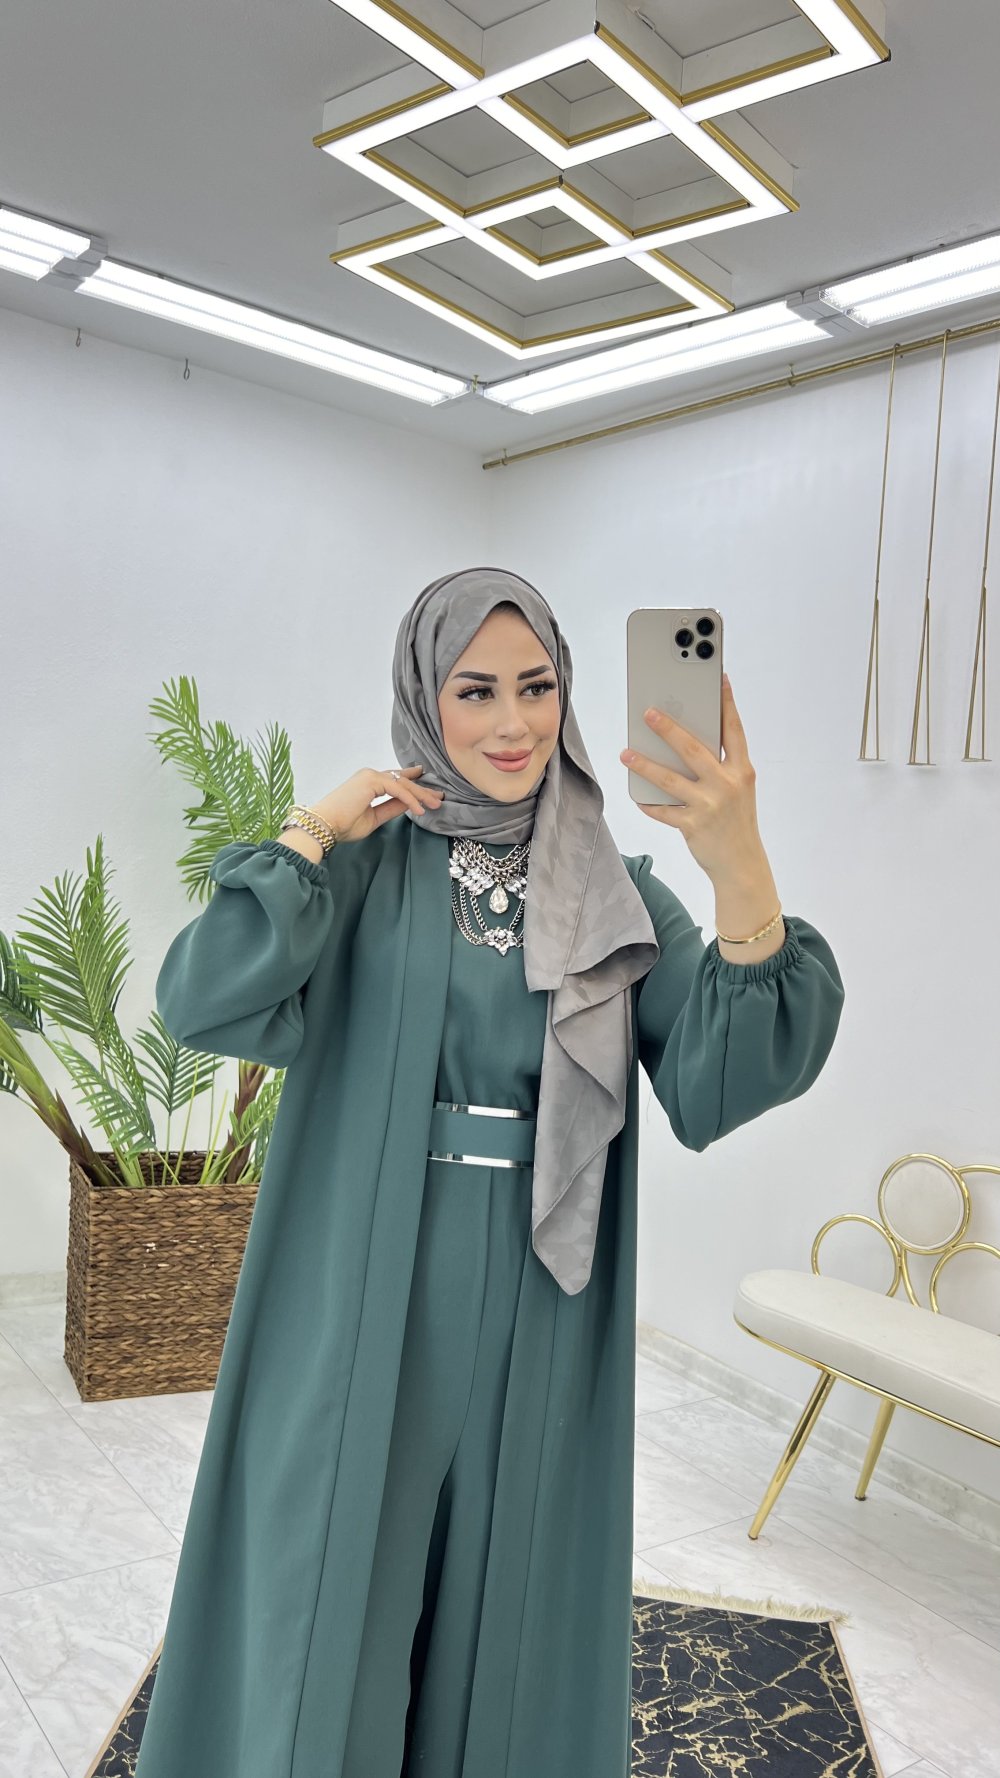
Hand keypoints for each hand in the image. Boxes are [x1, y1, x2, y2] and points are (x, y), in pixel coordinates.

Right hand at [312, 765, 442, 843]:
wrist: (325, 826)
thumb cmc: (343, 824)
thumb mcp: (374, 817)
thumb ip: (392, 808)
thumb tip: (410, 804)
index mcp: (368, 783)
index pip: (395, 781)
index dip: (413, 783)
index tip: (428, 788)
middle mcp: (370, 775)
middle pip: (403, 781)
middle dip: (422, 790)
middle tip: (438, 798)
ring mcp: (370, 776)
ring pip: (403, 783)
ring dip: (421, 794)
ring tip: (435, 804)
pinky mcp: (371, 781)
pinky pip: (398, 790)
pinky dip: (410, 799)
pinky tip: (420, 810)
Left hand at [620, 675, 766, 883]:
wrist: (742, 865)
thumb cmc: (736, 821)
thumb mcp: (738, 790)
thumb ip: (720, 767)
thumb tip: (685, 743)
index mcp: (742, 771)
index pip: (734, 731)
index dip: (727, 704)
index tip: (719, 680)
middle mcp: (727, 785)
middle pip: (694, 749)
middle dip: (669, 729)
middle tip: (648, 713)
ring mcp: (710, 805)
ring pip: (670, 779)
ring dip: (645, 765)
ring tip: (626, 754)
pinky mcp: (693, 825)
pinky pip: (663, 810)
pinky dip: (648, 802)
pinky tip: (636, 794)